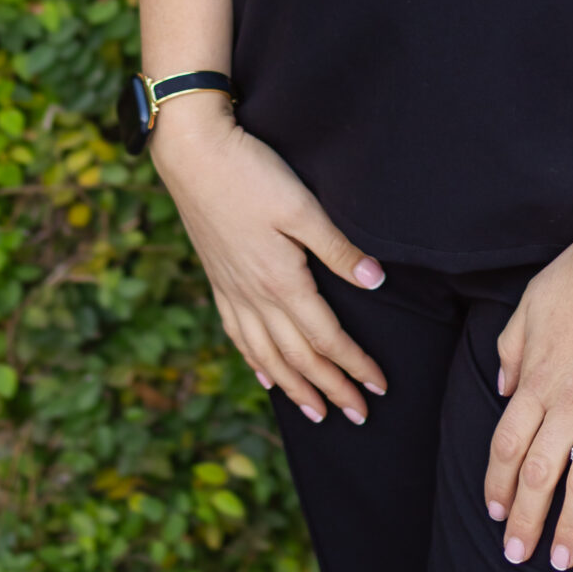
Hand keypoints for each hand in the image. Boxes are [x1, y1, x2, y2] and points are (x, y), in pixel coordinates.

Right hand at [150, 96, 387, 422]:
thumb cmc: (252, 173)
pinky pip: (238, 335)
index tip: (379, 388)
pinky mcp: (218, 279)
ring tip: (316, 413)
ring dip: (295, 387)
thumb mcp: (302, 206)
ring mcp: (233, 291)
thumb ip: (338, 248)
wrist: (193, 154)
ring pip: (268, 354)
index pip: (327, 338)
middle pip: (300, 357)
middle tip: (358, 417)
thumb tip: (376, 282)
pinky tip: (264, 374)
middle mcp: (255, 296)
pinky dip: (255, 361)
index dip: (354, 365)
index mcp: (282, 281)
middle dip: (331, 388)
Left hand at [485, 229, 572, 570]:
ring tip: (562, 561)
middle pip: (539, 475)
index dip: (498, 484)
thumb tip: (502, 389)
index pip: (507, 446)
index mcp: (536, 379)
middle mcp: (568, 403)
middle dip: (524, 521)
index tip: (495, 512)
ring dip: (572, 527)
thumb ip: (512, 349)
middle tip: (516, 556)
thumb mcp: (530, 302)